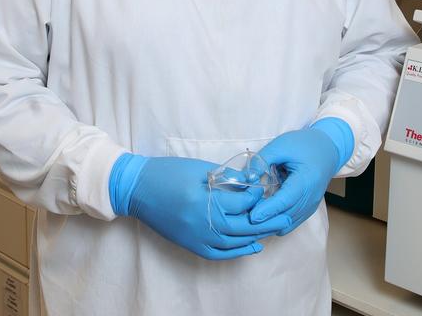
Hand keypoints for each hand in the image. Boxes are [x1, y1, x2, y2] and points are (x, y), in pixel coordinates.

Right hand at [109, 154, 272, 259]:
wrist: (136, 188)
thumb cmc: (167, 172)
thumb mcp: (199, 168)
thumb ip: (225, 177)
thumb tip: (249, 182)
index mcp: (205, 200)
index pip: (242, 203)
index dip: (257, 196)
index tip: (266, 189)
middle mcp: (203, 223)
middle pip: (244, 226)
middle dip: (266, 222)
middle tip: (285, 217)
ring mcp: (196, 237)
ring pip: (235, 242)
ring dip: (256, 236)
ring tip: (273, 230)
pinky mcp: (190, 245)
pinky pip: (219, 254)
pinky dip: (238, 252)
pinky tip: (252, 245)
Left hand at [249, 118, 353, 233]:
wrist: (326, 150)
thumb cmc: (304, 145)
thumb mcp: (281, 146)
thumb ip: (262, 160)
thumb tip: (247, 177)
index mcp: (306, 180)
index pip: (285, 200)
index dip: (268, 210)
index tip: (252, 217)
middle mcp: (310, 197)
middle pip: (286, 216)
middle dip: (265, 220)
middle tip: (244, 217)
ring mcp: (310, 206)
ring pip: (288, 223)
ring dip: (270, 223)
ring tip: (251, 217)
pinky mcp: (307, 209)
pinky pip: (291, 222)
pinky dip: (277, 222)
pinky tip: (263, 216)